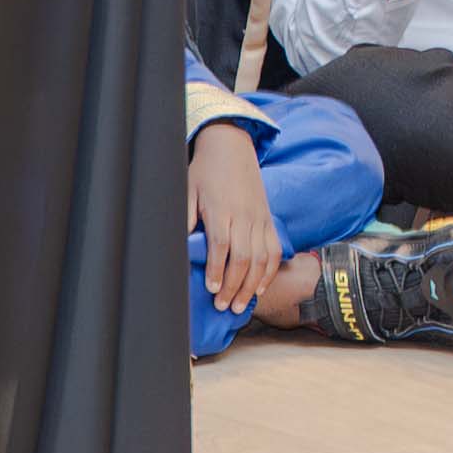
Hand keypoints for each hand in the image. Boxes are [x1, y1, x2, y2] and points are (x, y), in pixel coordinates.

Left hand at [190, 123, 281, 314]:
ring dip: (252, 285)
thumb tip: (179, 247)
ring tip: (241, 305)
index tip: (212, 289)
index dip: (218, 270)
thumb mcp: (187, 190)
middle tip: (224, 306)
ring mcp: (259, 217)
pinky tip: (260, 287)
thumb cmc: (205, 171)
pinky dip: (270, 271)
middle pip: (244, 257)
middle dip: (234, 286)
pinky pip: (274, 249)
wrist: (231, 146)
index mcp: (221, 209)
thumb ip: (186, 219)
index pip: (222, 245)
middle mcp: (244, 215)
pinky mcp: (268, 218)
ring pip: (261, 257)